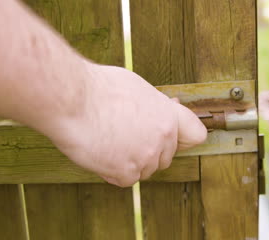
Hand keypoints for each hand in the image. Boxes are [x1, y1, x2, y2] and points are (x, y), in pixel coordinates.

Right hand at [46, 63, 206, 186]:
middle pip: (165, 157)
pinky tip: (100, 153)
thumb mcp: (136, 89)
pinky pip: (125, 180)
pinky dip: (112, 172)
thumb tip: (153, 114)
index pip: (196, 135)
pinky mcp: (126, 173)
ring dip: (129, 162)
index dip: (183, 138)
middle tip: (124, 137)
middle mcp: (163, 138)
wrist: (72, 100)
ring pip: (145, 170)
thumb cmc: (97, 88)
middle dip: (149, 151)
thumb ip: (152, 108)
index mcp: (168, 115)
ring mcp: (146, 157)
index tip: (169, 136)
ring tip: (108, 141)